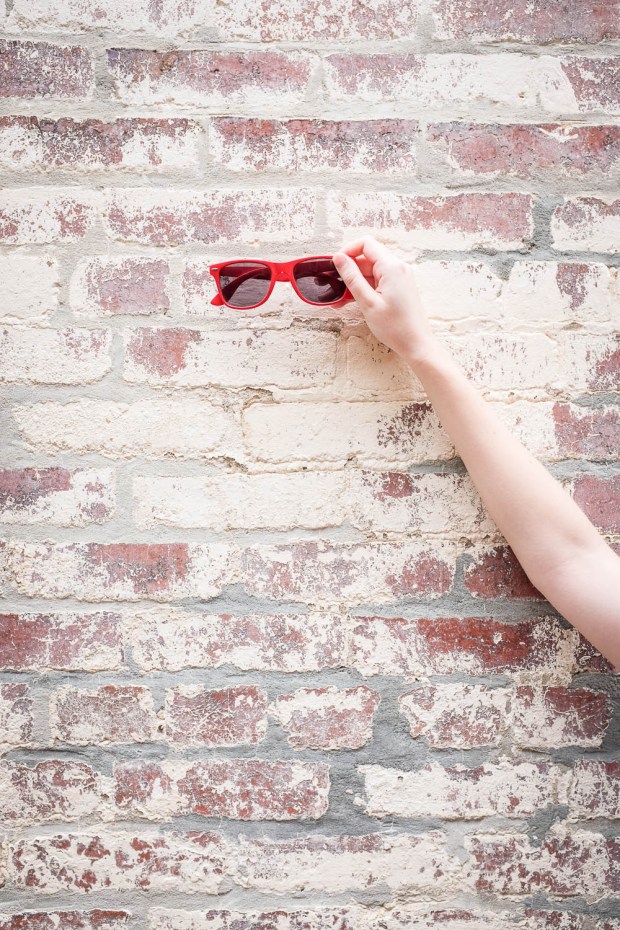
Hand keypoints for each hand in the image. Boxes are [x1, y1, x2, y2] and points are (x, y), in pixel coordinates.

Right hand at [332, 236, 436, 362]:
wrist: (416, 344)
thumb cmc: (395, 327)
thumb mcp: (368, 302)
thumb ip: (352, 278)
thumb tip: (339, 258)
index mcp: (391, 267)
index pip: (366, 244)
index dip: (348, 251)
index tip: (336, 265)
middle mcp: (398, 268)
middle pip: (367, 258)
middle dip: (349, 271)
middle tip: (334, 288)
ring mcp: (400, 277)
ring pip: (371, 271)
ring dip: (355, 282)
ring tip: (340, 301)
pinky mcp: (399, 287)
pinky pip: (378, 281)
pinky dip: (365, 288)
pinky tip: (353, 302)